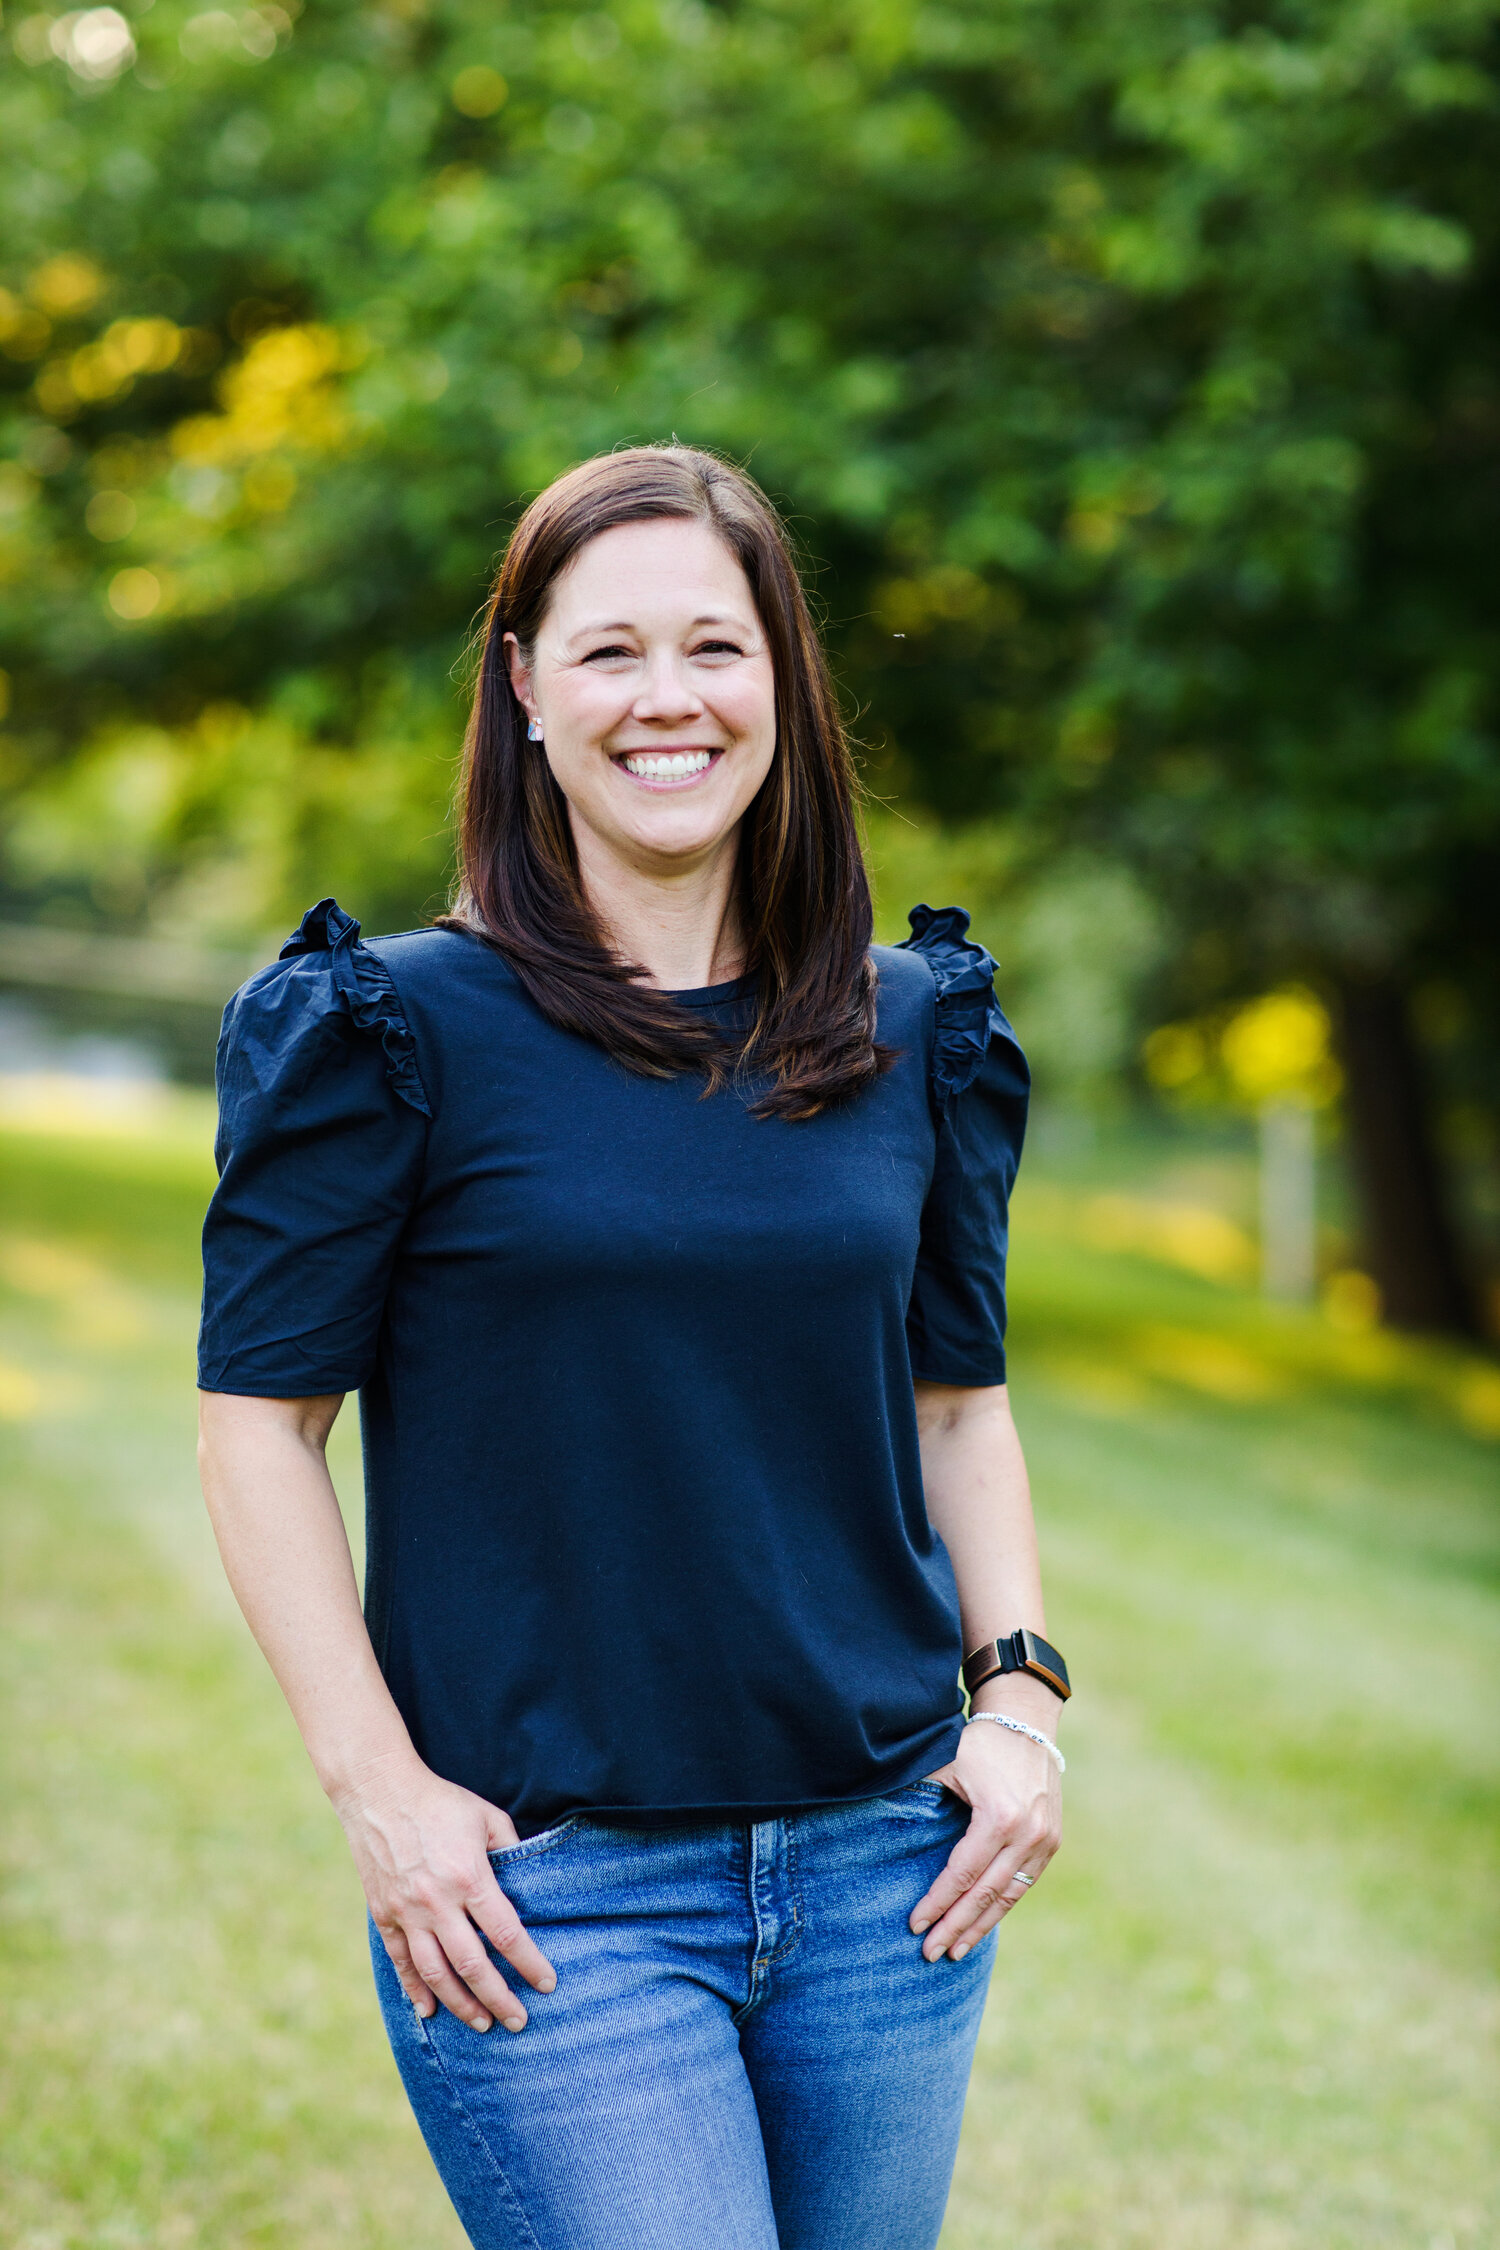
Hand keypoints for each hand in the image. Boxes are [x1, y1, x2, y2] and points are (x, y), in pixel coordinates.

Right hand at [333, 1752, 556, 2033]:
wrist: (379, 1792)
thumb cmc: (440, 1801)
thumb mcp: (485, 1816)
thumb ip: (510, 1848)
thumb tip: (527, 1877)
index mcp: (470, 1877)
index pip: (507, 1934)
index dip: (529, 1964)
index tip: (546, 1985)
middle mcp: (438, 1902)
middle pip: (473, 1965)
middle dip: (499, 1998)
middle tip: (519, 2021)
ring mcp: (407, 1912)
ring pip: (436, 1973)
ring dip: (461, 2004)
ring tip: (482, 2024)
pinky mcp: (384, 1914)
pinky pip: (401, 1961)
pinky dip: (414, 1990)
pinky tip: (428, 2011)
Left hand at [909, 1714, 1061, 1961]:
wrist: (1027, 1722)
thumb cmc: (979, 1743)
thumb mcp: (947, 1765)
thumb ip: (921, 1799)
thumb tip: (884, 1830)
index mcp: (999, 1817)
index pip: (961, 1874)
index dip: (937, 1903)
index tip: (915, 1926)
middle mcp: (1027, 1834)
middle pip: (985, 1894)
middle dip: (956, 1927)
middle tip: (931, 1954)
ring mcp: (1044, 1841)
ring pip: (1008, 1896)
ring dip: (981, 1926)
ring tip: (956, 1951)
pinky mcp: (1052, 1842)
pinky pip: (1023, 1883)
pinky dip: (1001, 1906)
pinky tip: (982, 1923)